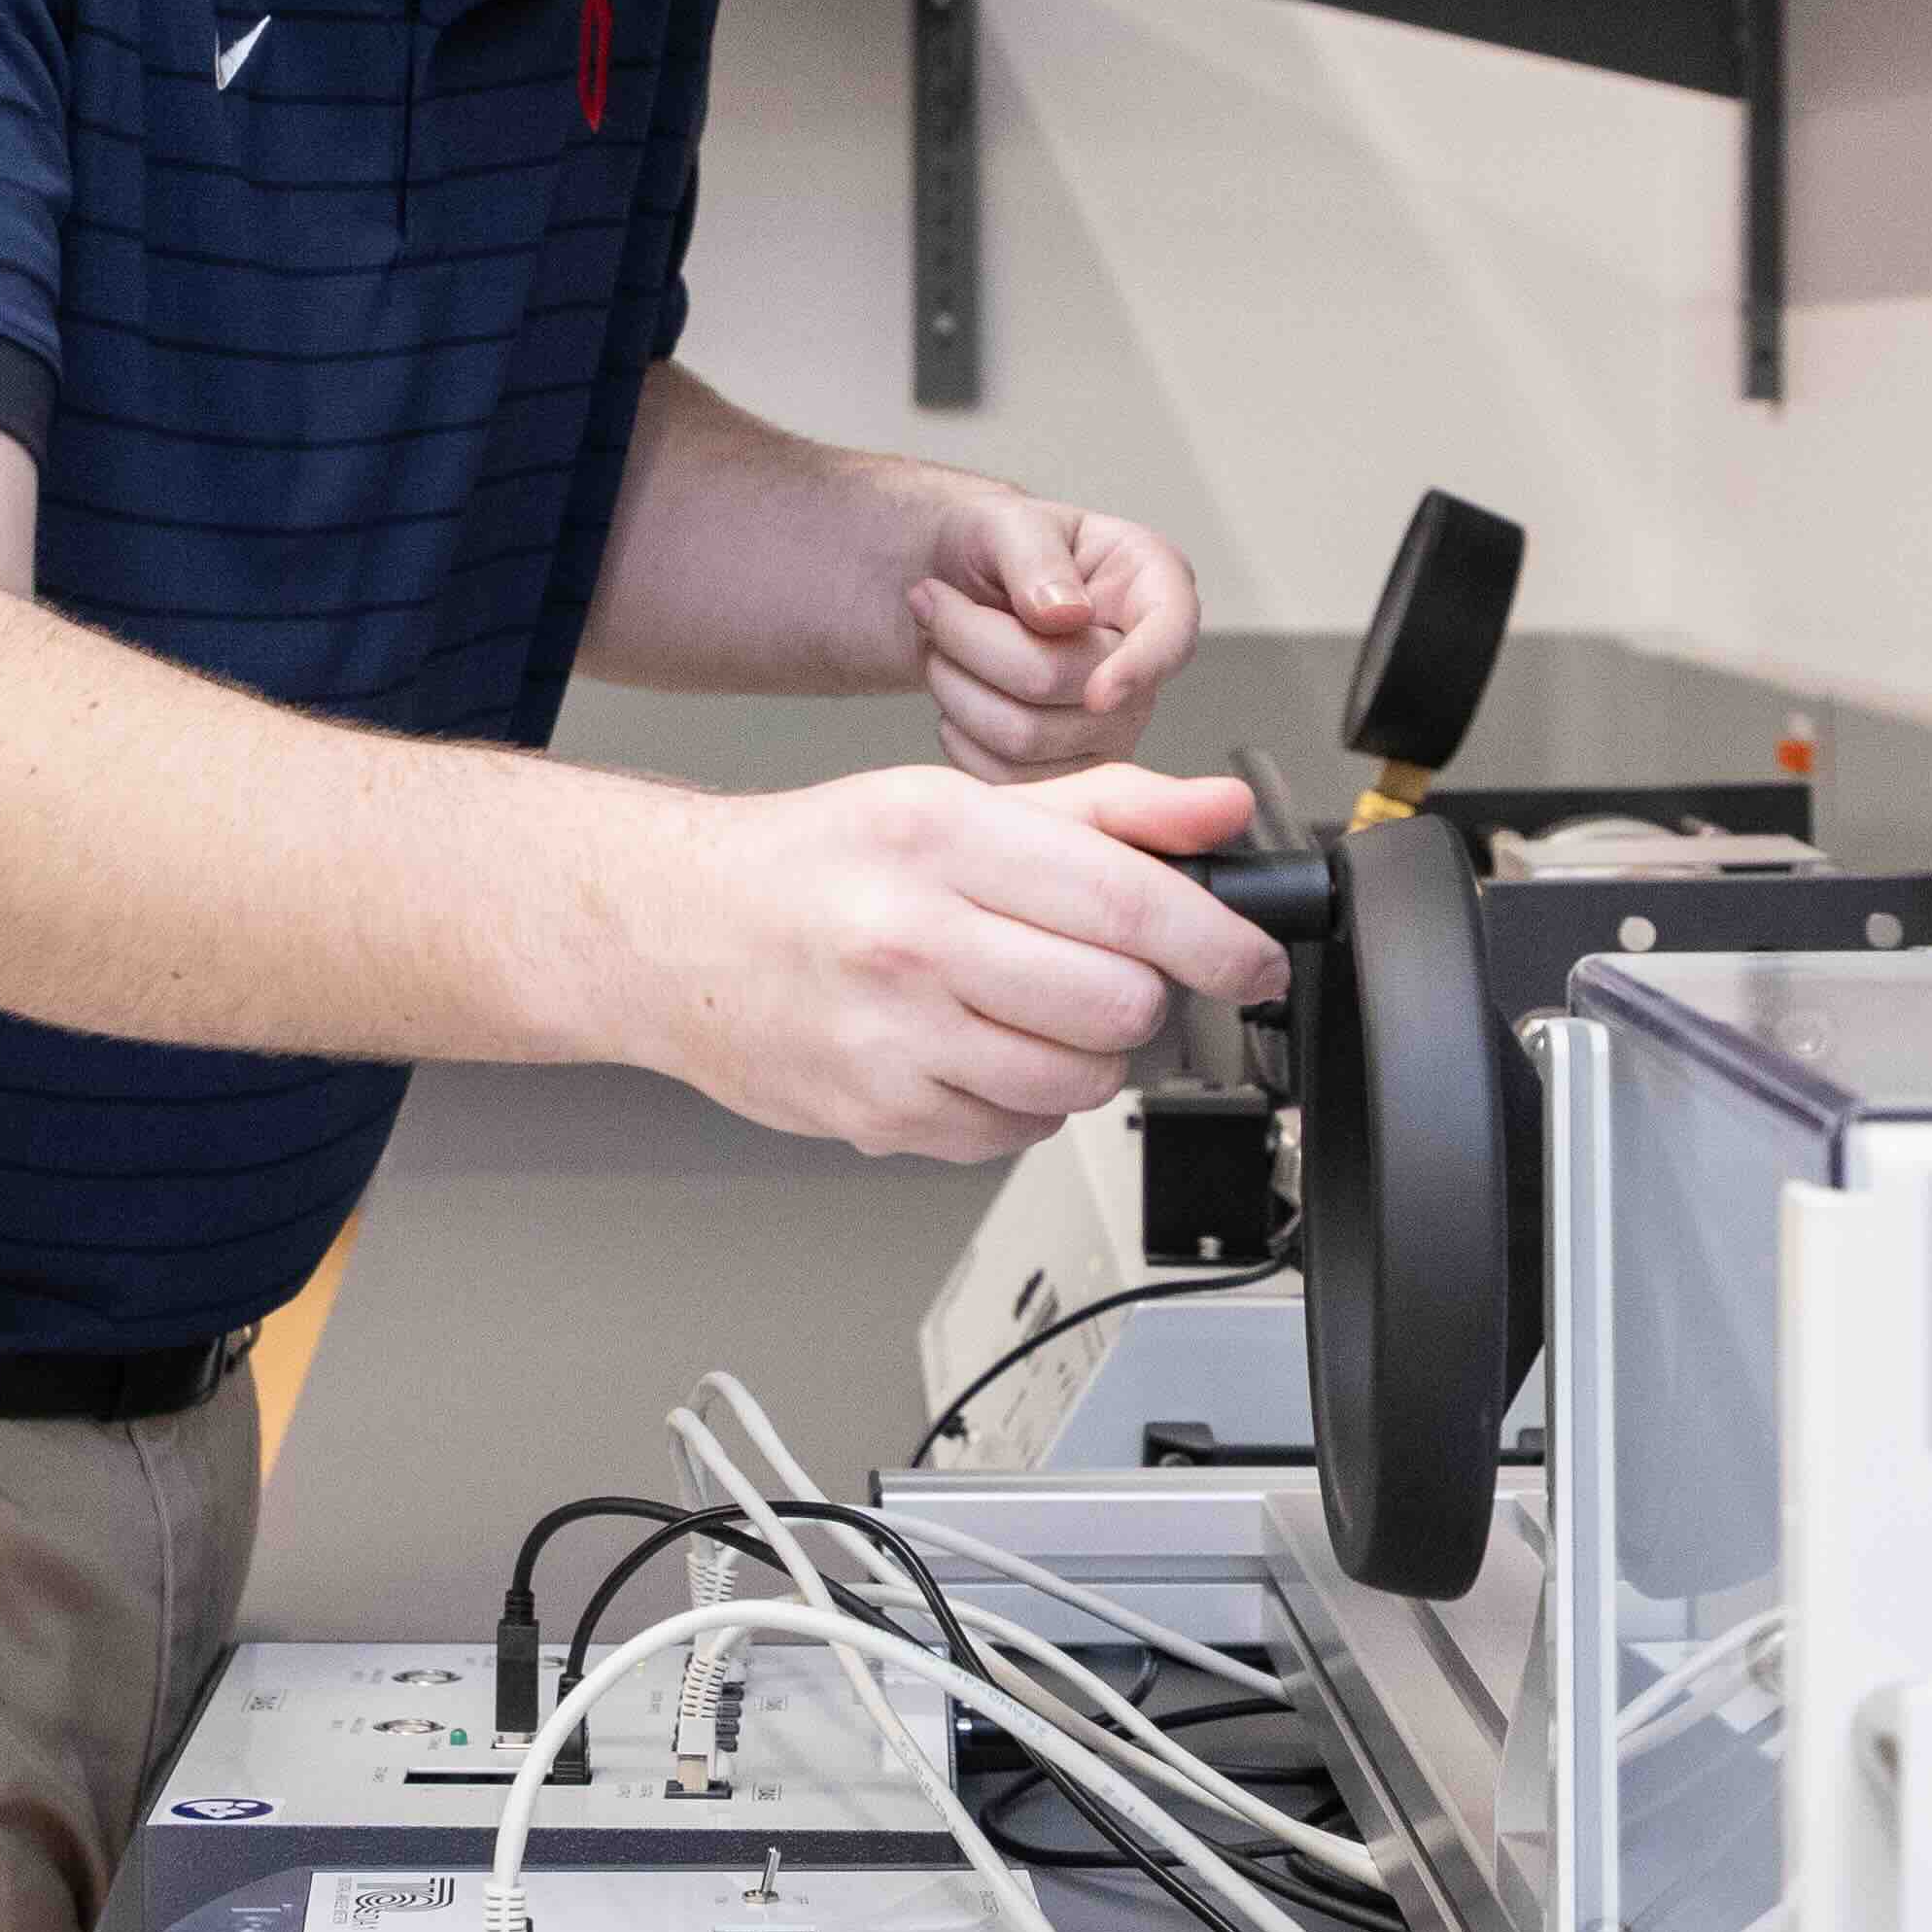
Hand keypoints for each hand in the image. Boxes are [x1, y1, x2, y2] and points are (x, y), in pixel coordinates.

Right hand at [608, 761, 1284, 1161]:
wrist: (675, 933)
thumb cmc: (813, 864)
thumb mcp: (950, 799)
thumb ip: (1103, 807)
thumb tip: (1218, 809)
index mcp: (938, 837)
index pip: (1126, 899)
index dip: (1217, 939)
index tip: (1256, 957)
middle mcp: (910, 936)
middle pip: (1117, 1003)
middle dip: (1137, 995)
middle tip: (1101, 972)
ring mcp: (891, 1037)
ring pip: (1079, 1082)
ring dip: (1085, 1054)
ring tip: (1028, 1009)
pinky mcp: (879, 1115)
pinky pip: (1016, 1132)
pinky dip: (1021, 1101)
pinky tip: (973, 1049)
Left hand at [902, 489, 1199, 779]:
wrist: (947, 585)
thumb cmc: (990, 545)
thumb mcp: (1005, 521)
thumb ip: (1036, 557)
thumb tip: (1067, 615)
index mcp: (1150, 585)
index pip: (1171, 636)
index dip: (1140, 670)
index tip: (1099, 694)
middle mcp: (1143, 662)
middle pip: (1072, 688)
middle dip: (978, 643)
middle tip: (931, 600)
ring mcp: (1110, 725)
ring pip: (1028, 739)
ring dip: (956, 687)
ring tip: (941, 643)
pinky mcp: (1066, 768)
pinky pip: (1007, 778)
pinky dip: (959, 736)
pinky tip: (955, 692)